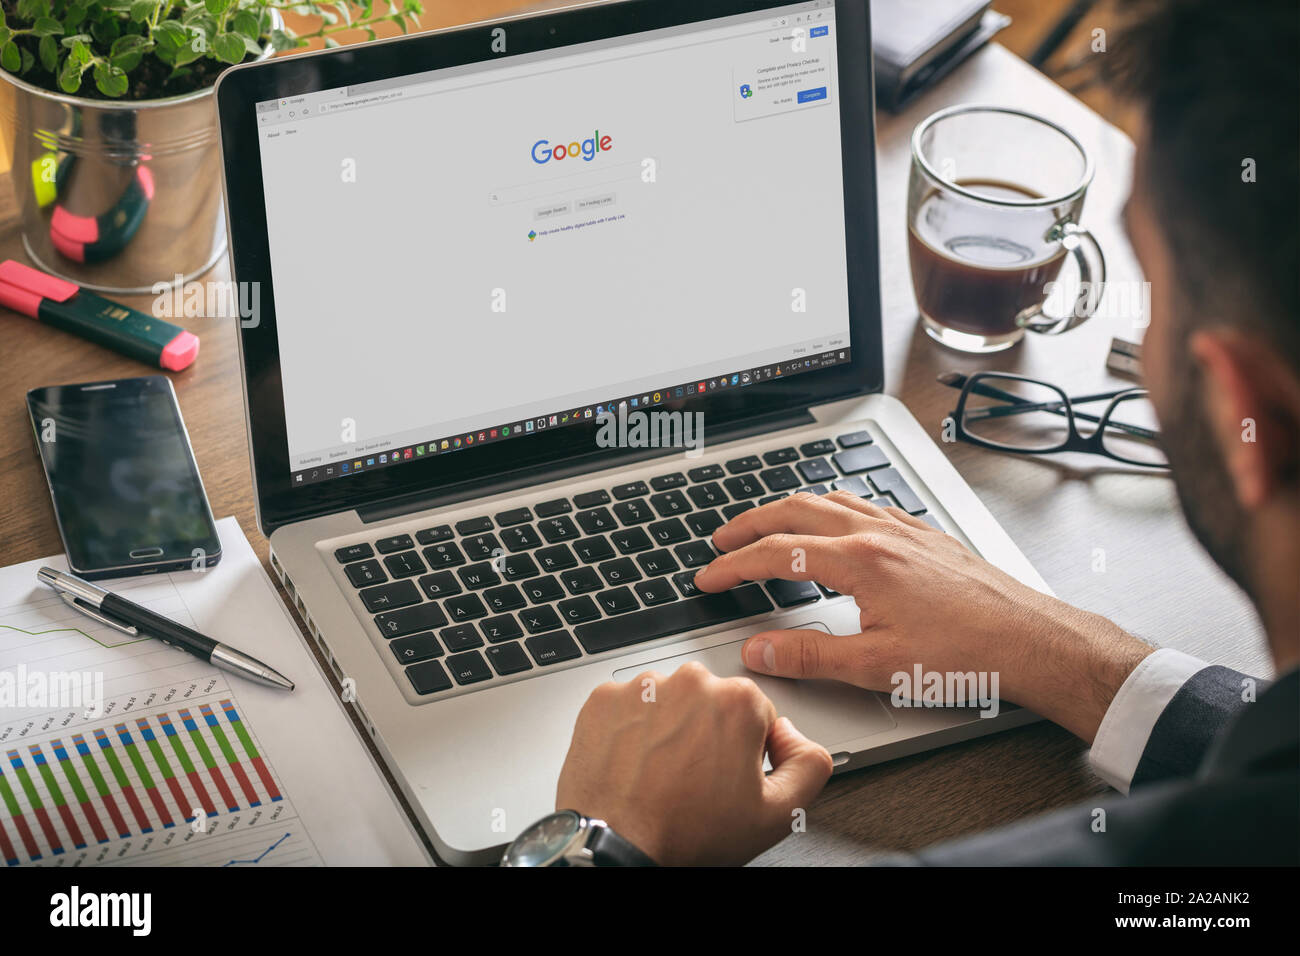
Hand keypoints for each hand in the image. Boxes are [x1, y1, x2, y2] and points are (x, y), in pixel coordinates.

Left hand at [556, 662, 832, 865]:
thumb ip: (810, 764)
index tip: (728, 774)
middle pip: (711, 701)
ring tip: (661, 773)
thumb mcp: (777, 814)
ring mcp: (643, 687)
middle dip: (708, 733)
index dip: (746, 749)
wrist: (617, 846)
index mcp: (738, 701)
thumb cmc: (686, 833)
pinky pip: (629, 705)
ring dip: (669, 728)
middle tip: (695, 778)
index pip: (756, 713)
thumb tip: (796, 737)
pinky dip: (631, 728)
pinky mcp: (604, 698)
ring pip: (669, 701)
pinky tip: (635, 762)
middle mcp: (690, 682)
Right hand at [693, 491, 1153, 741]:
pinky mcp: (924, 535)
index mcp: (859, 561)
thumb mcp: (875, 666)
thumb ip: (808, 655)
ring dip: (788, 509)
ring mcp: (903, 528)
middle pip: (795, 510)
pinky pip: (865, 503)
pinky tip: (836, 521)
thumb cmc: (966, 654)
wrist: (1031, 640)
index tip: (708, 578)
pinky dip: (832, 506)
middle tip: (721, 540)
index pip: (776, 555)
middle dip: (750, 523)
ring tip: (766, 524)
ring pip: (830, 499)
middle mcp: (878, 534)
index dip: (734, 566)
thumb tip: (758, 651)